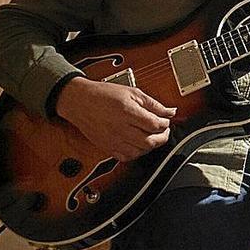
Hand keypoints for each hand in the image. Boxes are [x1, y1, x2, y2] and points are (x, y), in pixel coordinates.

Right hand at [56, 76, 176, 160]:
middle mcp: (120, 129)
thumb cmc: (104, 95)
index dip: (165, 123)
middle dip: (162, 137)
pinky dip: (137, 153)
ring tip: (152, 136)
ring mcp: (113, 140)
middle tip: (163, 130)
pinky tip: (139, 144)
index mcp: (127, 112)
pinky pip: (126, 157)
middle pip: (149, 141)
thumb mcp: (132, 92)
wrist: (80, 101)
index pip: (154, 125)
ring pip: (140, 151)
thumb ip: (153, 104)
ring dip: (151, 145)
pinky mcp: (107, 147)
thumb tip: (170, 111)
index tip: (166, 120)